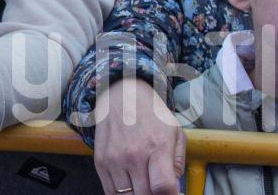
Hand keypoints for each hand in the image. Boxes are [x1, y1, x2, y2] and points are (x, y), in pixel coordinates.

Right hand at [94, 78, 184, 194]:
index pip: (163, 187)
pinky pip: (110, 192)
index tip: (172, 194)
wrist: (121, 94)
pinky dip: (122, 193)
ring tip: (145, 185)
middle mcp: (133, 155)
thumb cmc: (151, 114)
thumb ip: (178, 164)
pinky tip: (131, 184)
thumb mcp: (175, 133)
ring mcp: (114, 160)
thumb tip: (174, 190)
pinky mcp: (100, 162)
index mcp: (157, 147)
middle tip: (157, 187)